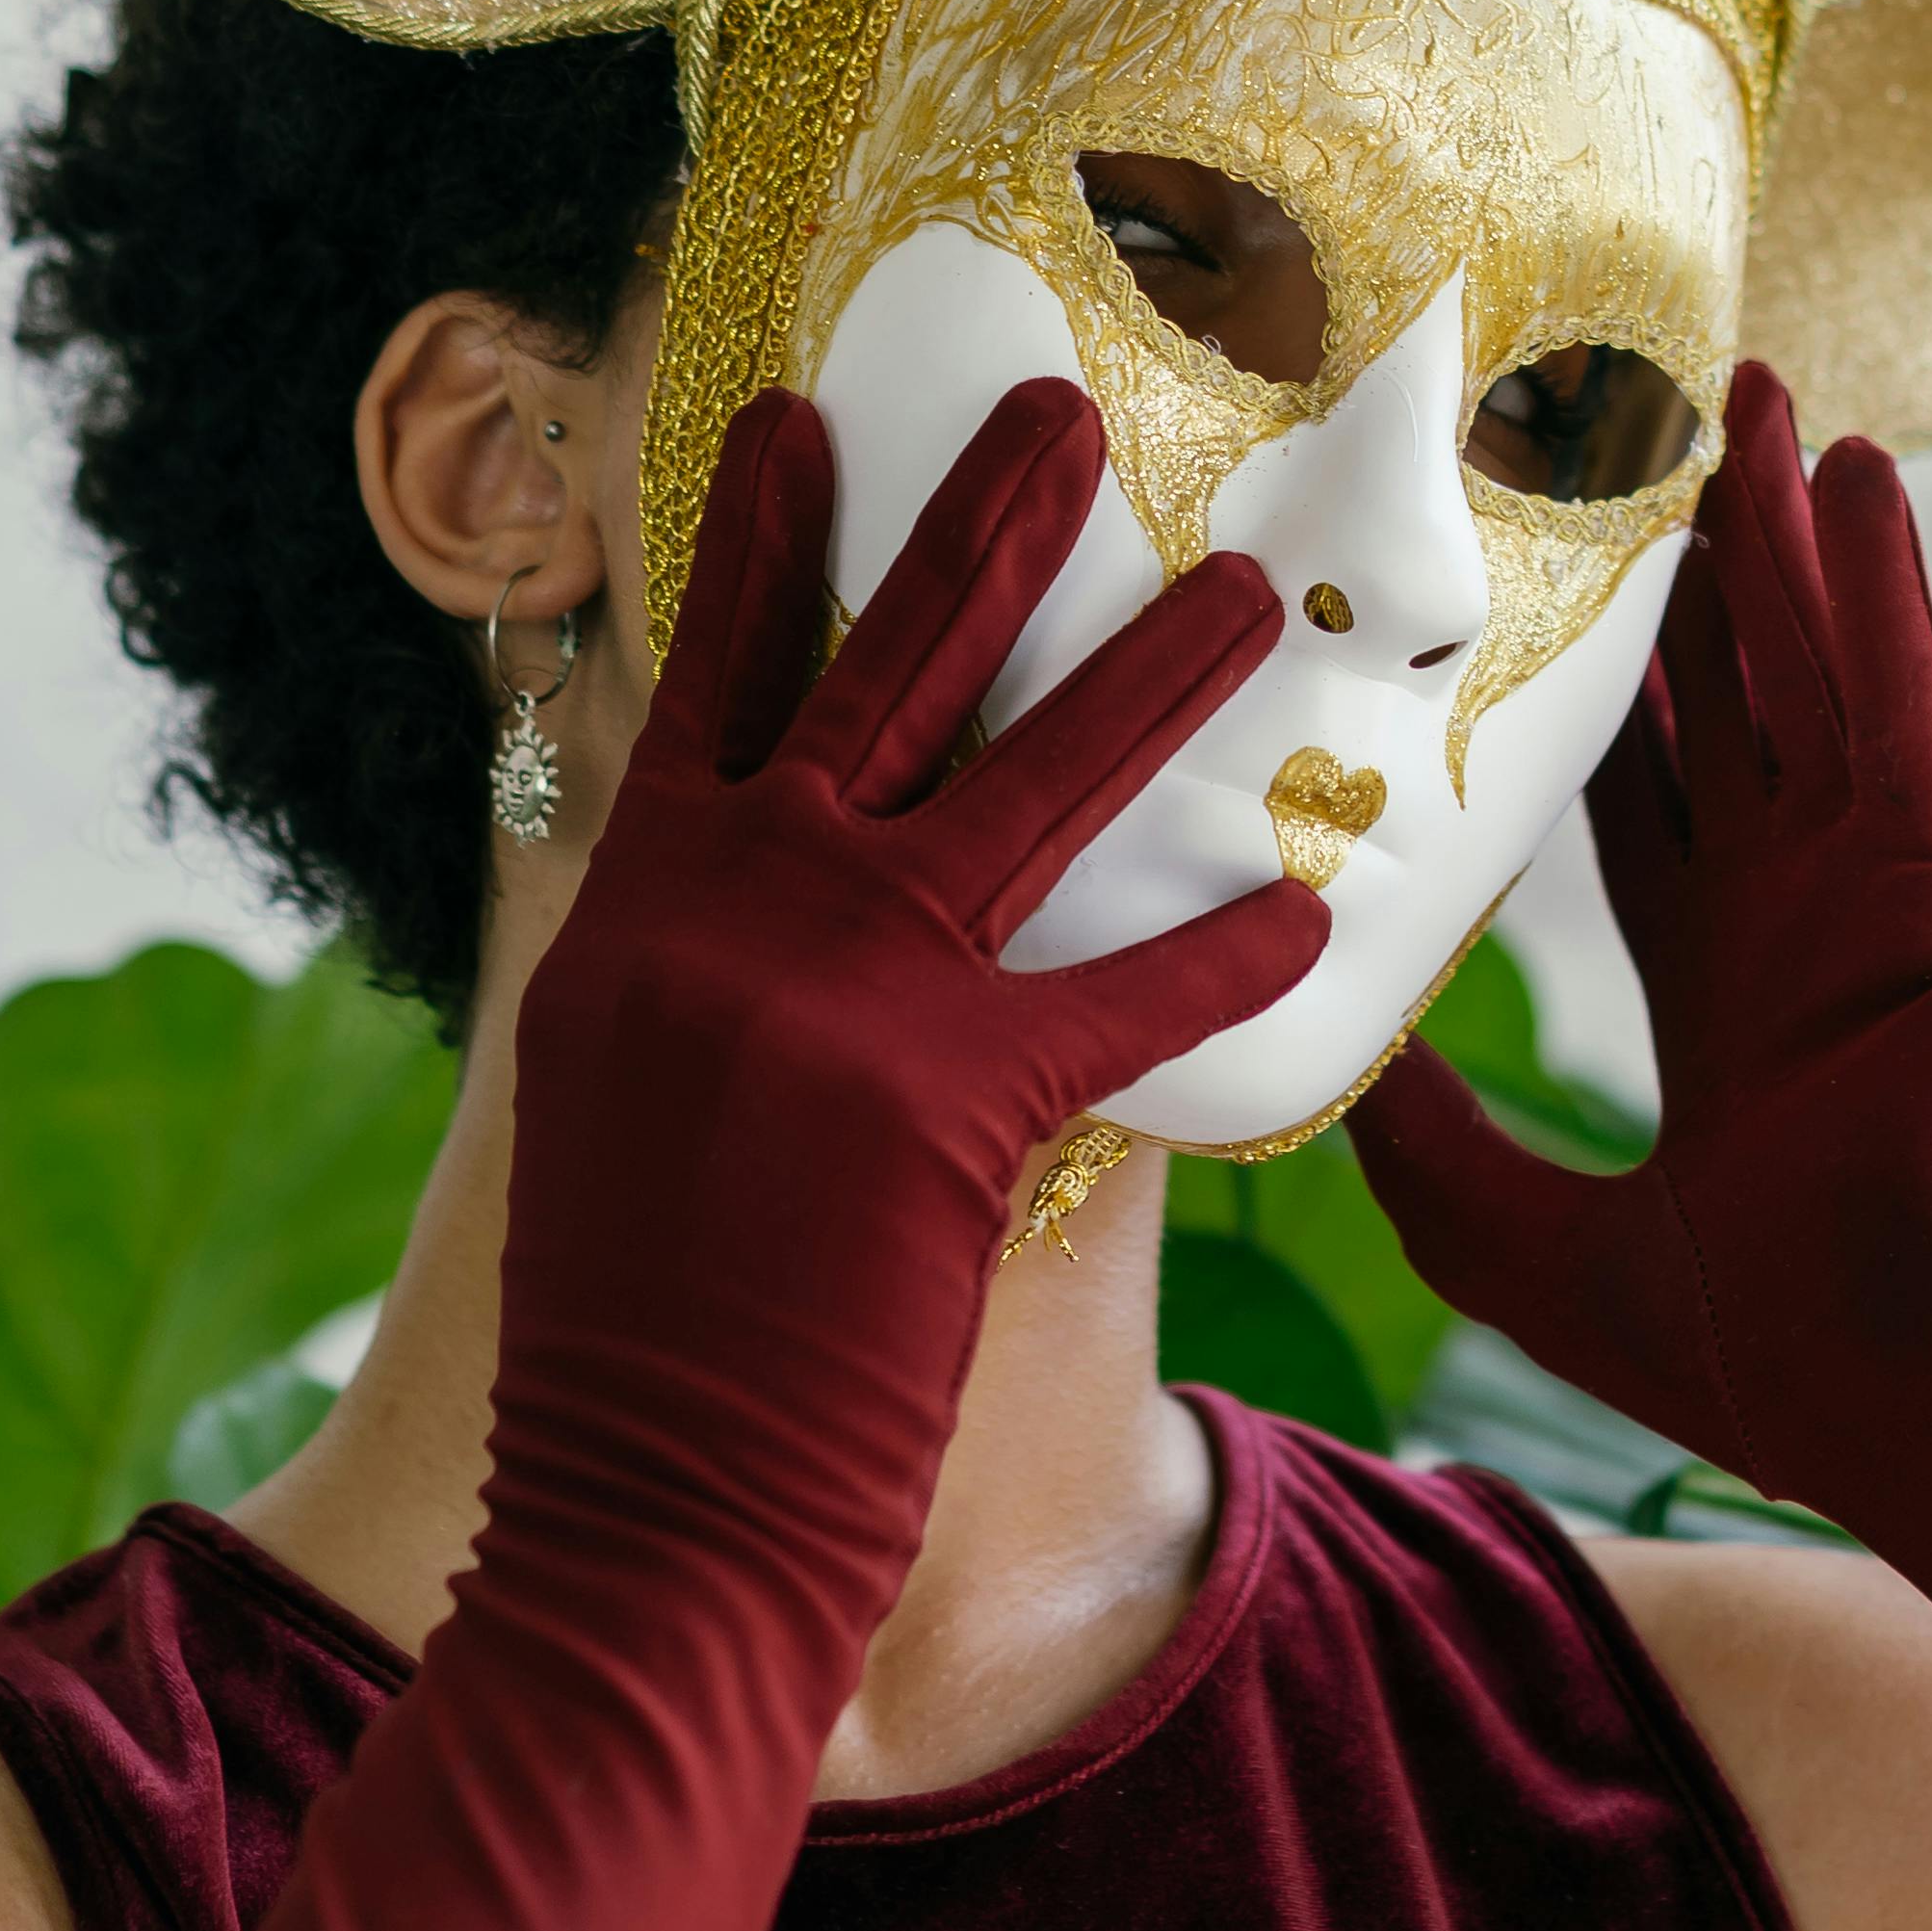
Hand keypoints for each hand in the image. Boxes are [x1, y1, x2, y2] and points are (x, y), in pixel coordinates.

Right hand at [495, 378, 1323, 1656]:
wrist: (634, 1520)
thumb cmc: (638, 1350)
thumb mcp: (621, 1116)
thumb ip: (698, 979)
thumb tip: (775, 884)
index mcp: (638, 916)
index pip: (709, 687)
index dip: (757, 544)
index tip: (803, 413)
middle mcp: (730, 918)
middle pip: (879, 674)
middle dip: (980, 531)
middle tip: (1063, 410)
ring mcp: (837, 996)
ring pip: (1027, 787)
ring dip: (1148, 678)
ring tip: (1245, 591)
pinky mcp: (950, 1101)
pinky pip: (1127, 1001)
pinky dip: (1222, 953)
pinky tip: (1310, 904)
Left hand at [1353, 365, 1931, 1497]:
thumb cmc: (1798, 1370)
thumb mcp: (1547, 1255)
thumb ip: (1445, 1158)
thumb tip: (1330, 1070)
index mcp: (1727, 995)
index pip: (1636, 801)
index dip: (1584, 693)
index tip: (1523, 589)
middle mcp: (1799, 916)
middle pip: (1723, 700)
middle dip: (1680, 572)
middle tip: (1622, 435)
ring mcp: (1873, 886)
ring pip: (1805, 666)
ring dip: (1775, 532)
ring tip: (1735, 394)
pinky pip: (1895, 696)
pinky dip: (1874, 584)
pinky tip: (1849, 470)